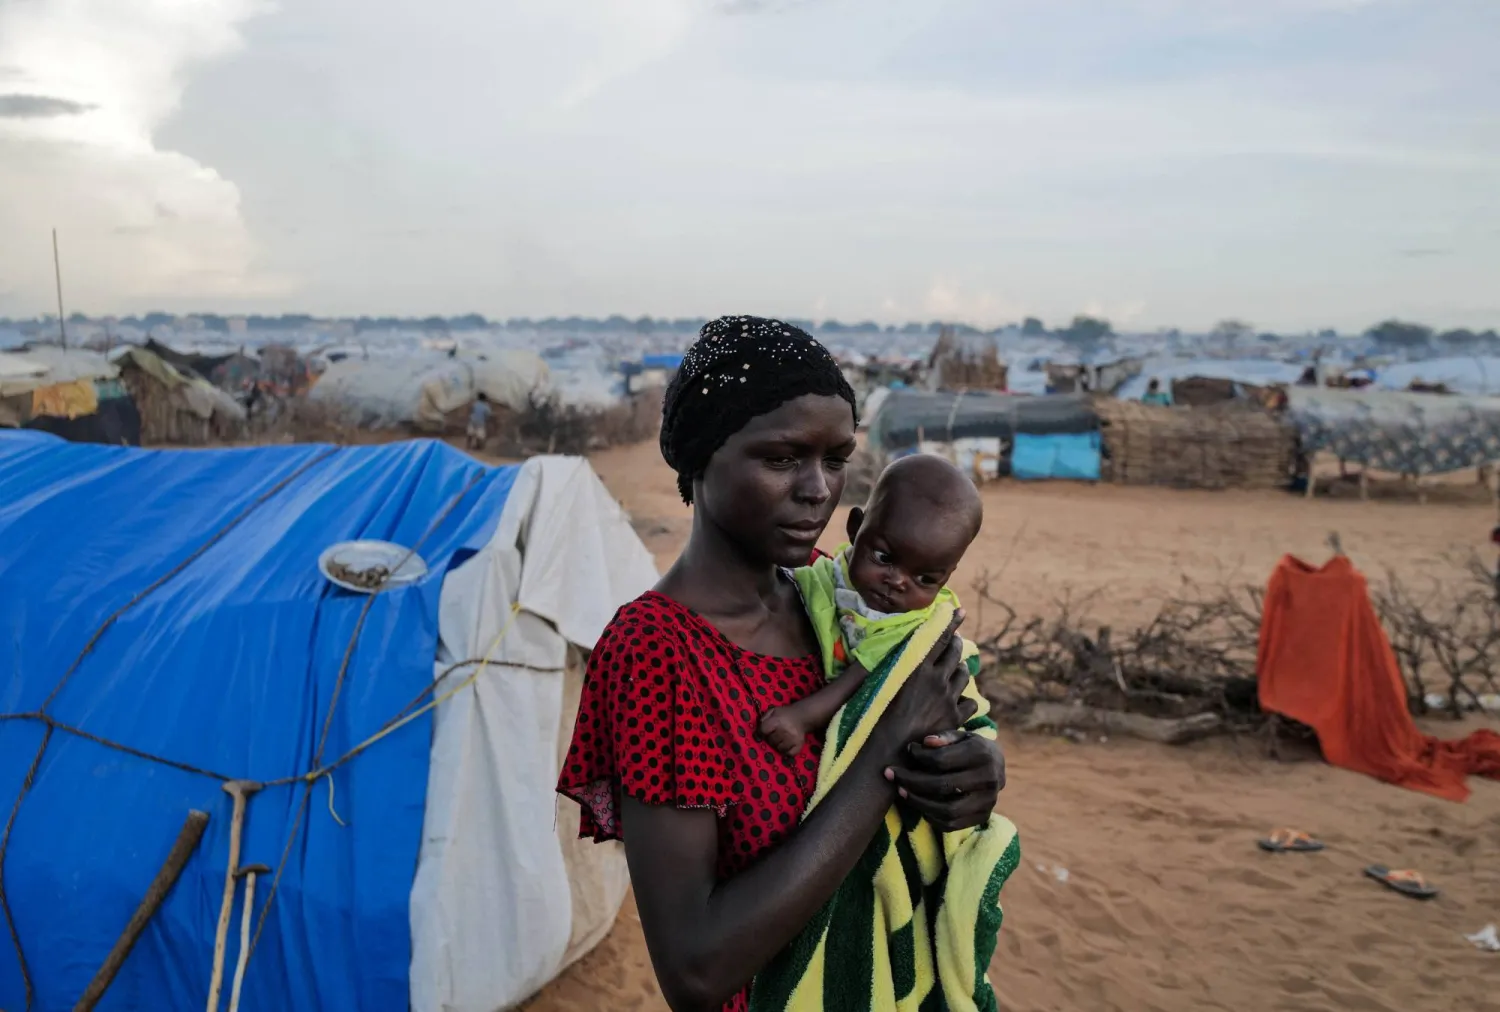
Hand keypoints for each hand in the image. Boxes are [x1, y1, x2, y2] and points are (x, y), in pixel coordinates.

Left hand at [758, 707, 806, 756]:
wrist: (802, 716)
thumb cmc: (785, 714)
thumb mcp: (773, 711)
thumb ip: (764, 718)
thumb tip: (758, 730)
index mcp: (776, 721)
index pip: (763, 731)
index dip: (761, 732)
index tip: (763, 733)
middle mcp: (784, 731)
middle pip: (771, 741)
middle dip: (770, 739)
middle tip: (774, 735)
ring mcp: (792, 739)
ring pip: (779, 748)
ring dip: (778, 745)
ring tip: (781, 740)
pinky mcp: (799, 745)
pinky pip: (789, 753)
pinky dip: (787, 751)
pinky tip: (787, 746)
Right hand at [876, 610, 972, 755]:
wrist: (888, 753)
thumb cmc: (874, 718)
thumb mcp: (880, 684)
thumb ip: (891, 664)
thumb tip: (890, 650)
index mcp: (918, 667)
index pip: (939, 637)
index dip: (951, 621)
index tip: (959, 611)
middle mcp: (937, 680)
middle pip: (956, 652)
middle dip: (956, 643)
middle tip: (955, 639)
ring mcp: (948, 700)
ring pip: (964, 674)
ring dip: (961, 667)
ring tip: (956, 666)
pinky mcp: (954, 720)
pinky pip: (970, 703)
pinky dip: (965, 698)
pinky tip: (960, 698)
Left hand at [886, 730, 1005, 832]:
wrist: (998, 767)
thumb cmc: (971, 748)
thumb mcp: (962, 736)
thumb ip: (944, 737)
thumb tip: (924, 742)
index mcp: (983, 754)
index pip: (942, 760)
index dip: (920, 756)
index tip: (908, 751)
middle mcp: (989, 780)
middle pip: (942, 786)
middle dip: (912, 781)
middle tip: (892, 774)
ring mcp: (987, 802)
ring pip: (946, 810)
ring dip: (918, 802)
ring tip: (901, 790)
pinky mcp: (982, 817)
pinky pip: (951, 824)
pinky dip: (931, 816)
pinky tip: (918, 804)